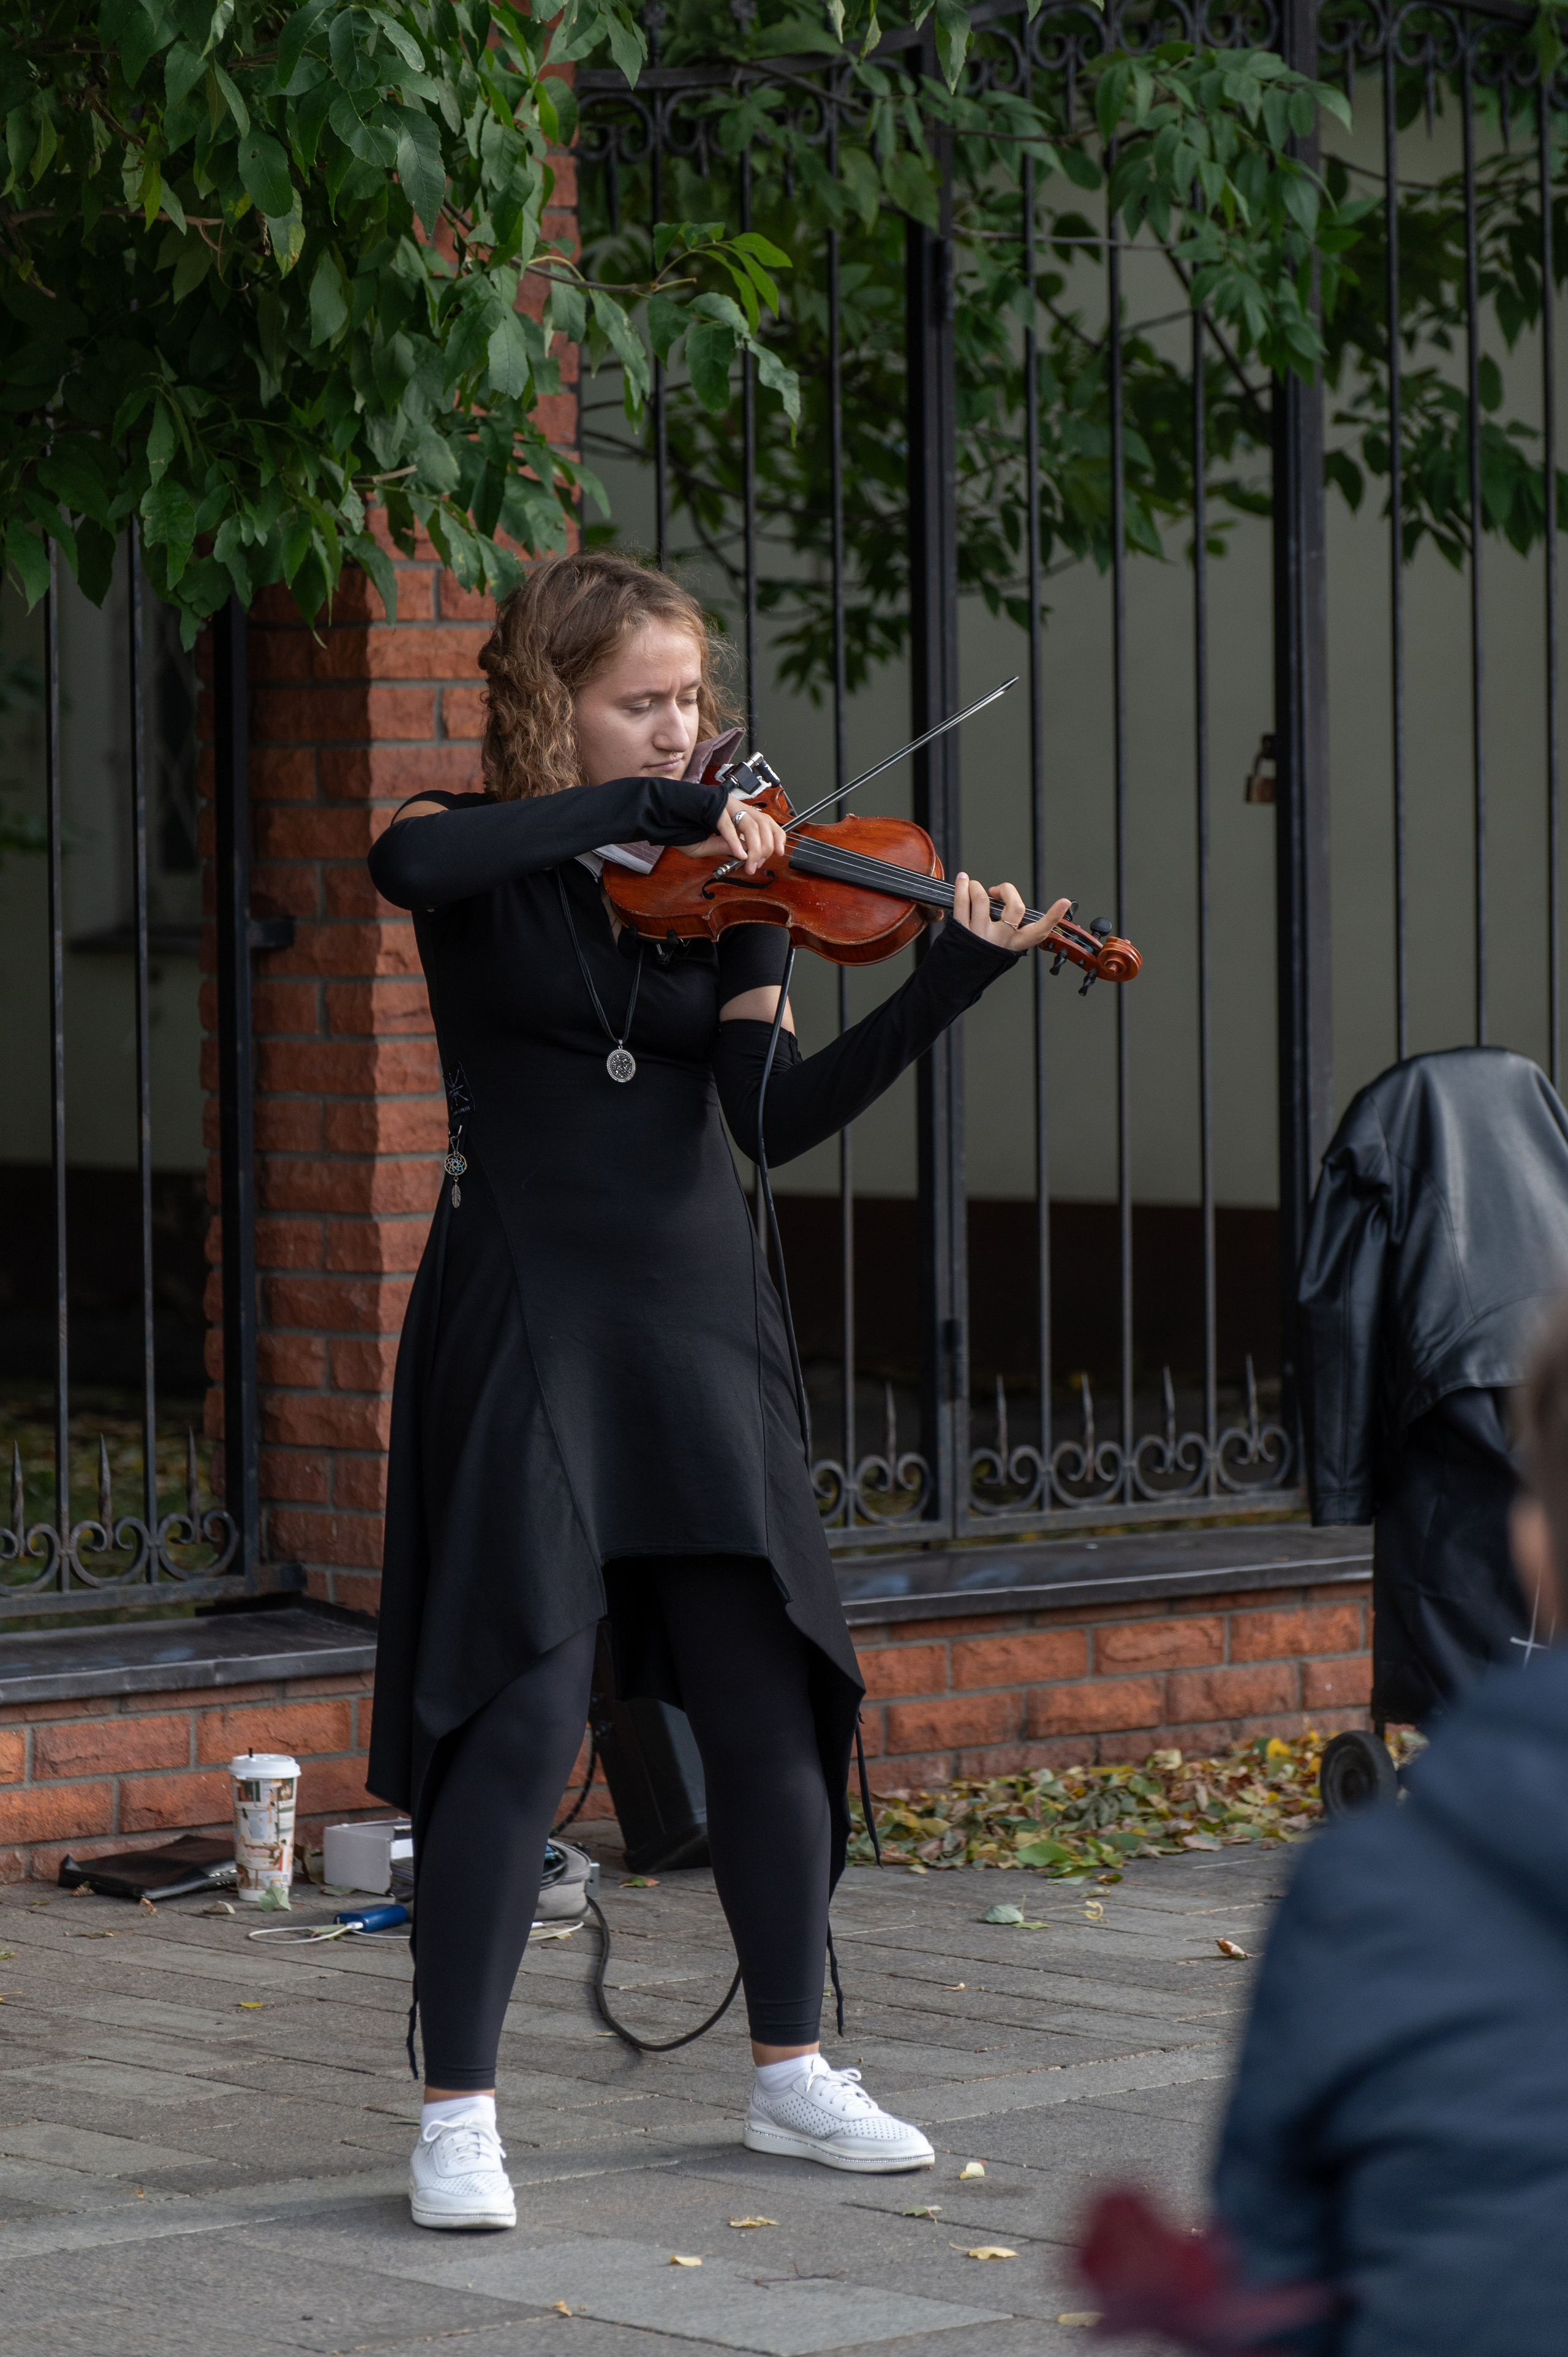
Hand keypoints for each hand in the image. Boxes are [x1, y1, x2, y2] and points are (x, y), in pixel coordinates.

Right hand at [674, 790, 789, 874]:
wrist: (658, 812)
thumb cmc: (679, 826)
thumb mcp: (706, 845)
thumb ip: (725, 847)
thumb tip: (745, 853)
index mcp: (735, 811)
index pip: (766, 821)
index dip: (777, 836)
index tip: (778, 853)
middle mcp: (733, 805)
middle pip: (764, 823)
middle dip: (765, 848)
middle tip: (756, 866)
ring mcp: (724, 804)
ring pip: (751, 824)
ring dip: (754, 848)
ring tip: (748, 864)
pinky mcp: (712, 806)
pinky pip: (729, 825)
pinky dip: (736, 842)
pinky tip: (738, 855)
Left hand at [950, 875, 1071, 952]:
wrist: (958, 976)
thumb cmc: (982, 957)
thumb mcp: (1004, 947)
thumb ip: (1010, 927)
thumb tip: (1005, 900)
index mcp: (1015, 945)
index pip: (1040, 931)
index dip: (1054, 916)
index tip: (1064, 903)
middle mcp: (1000, 940)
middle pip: (1014, 907)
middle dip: (1007, 889)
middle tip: (998, 890)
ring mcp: (980, 935)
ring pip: (982, 900)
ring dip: (977, 887)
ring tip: (974, 887)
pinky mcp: (962, 931)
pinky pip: (962, 903)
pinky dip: (962, 886)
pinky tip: (963, 881)